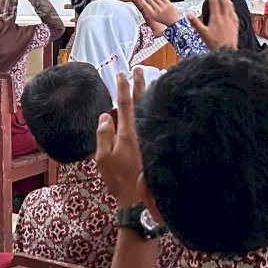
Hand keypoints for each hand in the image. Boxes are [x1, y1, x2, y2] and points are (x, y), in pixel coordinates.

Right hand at [94, 69, 147, 206]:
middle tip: (139, 68)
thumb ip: (103, 135)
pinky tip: (164, 105)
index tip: (121, 73)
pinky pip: (159, 120)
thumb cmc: (120, 180)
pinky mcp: (158, 145)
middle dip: (139, 84)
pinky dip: (160, 109)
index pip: (125, 103)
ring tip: (157, 79)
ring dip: (152, 93)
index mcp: (127, 132)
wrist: (142, 199)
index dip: (122, 87)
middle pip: (142, 102)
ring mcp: (152, 137)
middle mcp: (142, 131)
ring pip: (153, 110)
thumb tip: (105, 115)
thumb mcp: (103, 159)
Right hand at [134, 0, 182, 28]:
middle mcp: (158, 10)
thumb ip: (148, 11)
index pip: (145, 5)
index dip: (141, 0)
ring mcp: (163, 6)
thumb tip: (143, 3)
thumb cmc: (163, 19)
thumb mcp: (153, 17)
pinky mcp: (168, 3)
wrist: (173, 21)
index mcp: (153, 14)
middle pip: (150, 0)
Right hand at [189, 0, 240, 49]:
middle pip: (224, 3)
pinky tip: (233, 10)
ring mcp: (231, 21)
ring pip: (230, 8)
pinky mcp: (235, 26)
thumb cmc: (215, 43)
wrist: (226, 50)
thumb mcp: (202, 33)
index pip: (214, 3)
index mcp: (216, 18)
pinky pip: (235, 15)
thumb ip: (195, 23)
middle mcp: (225, 18)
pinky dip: (233, 10)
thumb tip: (189, 15)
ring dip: (228, 1)